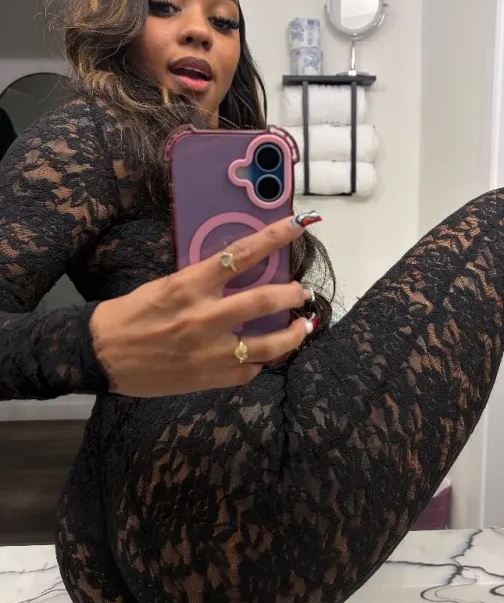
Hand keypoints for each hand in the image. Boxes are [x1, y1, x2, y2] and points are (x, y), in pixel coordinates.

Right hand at [89, 212, 320, 396]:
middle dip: (291, 294)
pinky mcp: (209, 378)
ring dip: (292, 334)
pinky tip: (265, 355)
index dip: (274, 237)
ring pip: (267, 344)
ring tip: (302, 326)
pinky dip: (261, 361)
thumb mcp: (166, 286)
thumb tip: (239, 274)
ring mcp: (209, 351)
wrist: (102, 355)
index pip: (241, 255)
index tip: (298, 224)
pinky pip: (248, 370)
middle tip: (302, 292)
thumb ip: (203, 282)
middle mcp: (203, 316)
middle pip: (263, 301)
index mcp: (189, 285)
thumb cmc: (132, 314)